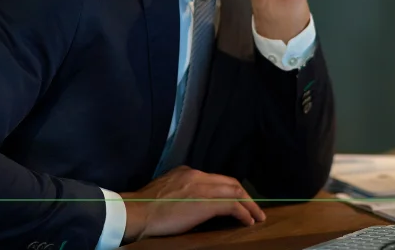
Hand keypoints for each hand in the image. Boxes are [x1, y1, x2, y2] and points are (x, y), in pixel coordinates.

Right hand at [120, 166, 265, 242]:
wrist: (136, 212)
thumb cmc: (145, 207)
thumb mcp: (165, 190)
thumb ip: (181, 190)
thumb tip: (191, 202)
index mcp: (188, 172)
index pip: (217, 179)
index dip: (230, 190)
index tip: (238, 201)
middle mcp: (197, 175)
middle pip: (230, 182)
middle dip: (245, 195)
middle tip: (254, 209)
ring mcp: (202, 188)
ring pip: (235, 191)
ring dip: (249, 205)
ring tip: (257, 216)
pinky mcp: (205, 203)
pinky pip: (232, 206)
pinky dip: (244, 213)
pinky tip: (249, 221)